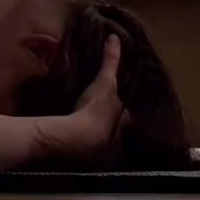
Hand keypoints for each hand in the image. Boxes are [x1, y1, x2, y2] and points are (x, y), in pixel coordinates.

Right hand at [33, 35, 127, 166]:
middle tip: (100, 119)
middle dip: (110, 127)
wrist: (76, 138)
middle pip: (115, 131)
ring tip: (86, 130)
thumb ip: (110, 61)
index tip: (118, 107)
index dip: (122, 111)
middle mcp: (116, 140)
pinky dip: (81, 148)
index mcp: (123, 123)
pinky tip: (73, 143)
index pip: (125, 116)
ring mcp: (100, 153)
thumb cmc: (95, 110)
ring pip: (101, 143)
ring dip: (96, 139)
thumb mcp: (105, 82)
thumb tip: (115, 38)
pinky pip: (84, 152)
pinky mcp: (83, 160)